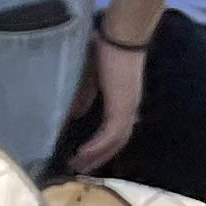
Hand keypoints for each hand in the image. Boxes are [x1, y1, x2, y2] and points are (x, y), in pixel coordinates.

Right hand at [72, 32, 144, 173]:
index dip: (100, 146)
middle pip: (117, 143)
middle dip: (98, 158)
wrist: (121, 35)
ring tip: (78, 166)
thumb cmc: (104, 49)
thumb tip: (76, 115)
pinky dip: (97, 147)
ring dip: (97, 156)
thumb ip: (85, 96)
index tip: (82, 157)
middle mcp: (129, 108)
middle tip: (79, 169)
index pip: (115, 130)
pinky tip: (82, 154)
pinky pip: (110, 135)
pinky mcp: (122, 107)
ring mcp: (127, 108)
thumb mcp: (89, 77)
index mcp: (123, 100)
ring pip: (115, 142)